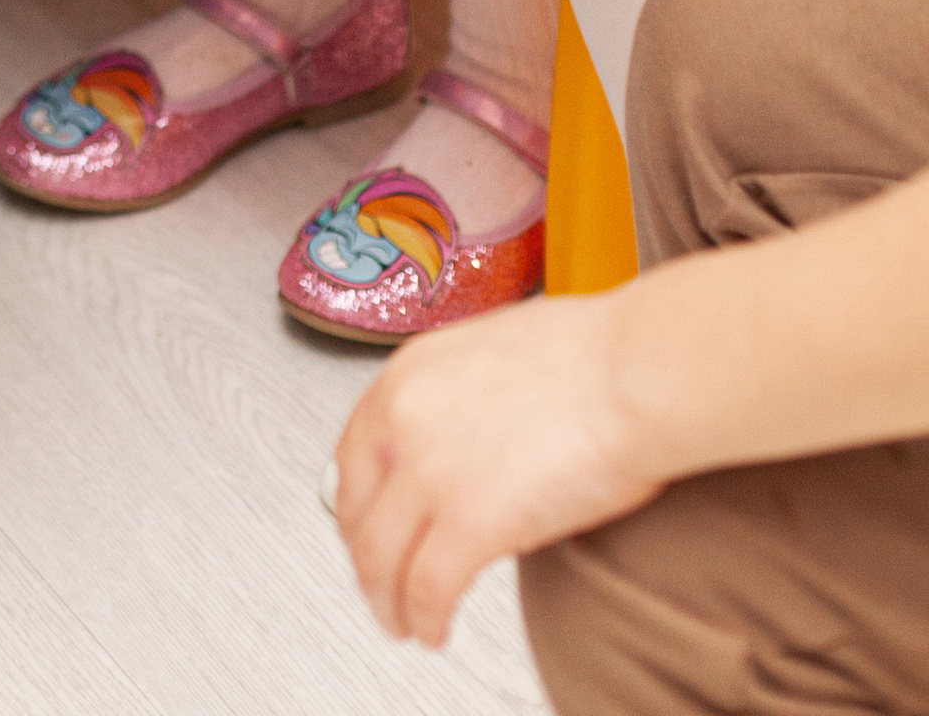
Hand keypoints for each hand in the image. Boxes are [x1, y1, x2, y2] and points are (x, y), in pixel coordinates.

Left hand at [333, 297, 665, 647]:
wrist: (633, 374)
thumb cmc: (594, 358)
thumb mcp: (491, 356)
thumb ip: (458, 398)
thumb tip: (464, 437)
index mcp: (409, 372)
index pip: (353, 451)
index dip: (356, 502)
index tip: (364, 526)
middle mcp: (404, 420)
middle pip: (356, 509)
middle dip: (365, 559)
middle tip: (378, 584)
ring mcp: (430, 473)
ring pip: (380, 559)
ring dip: (387, 601)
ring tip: (403, 624)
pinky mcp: (469, 524)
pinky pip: (427, 590)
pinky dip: (424, 620)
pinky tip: (434, 632)